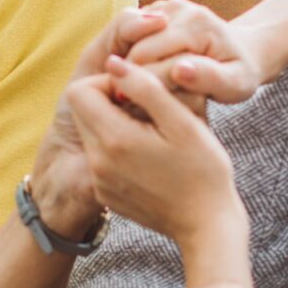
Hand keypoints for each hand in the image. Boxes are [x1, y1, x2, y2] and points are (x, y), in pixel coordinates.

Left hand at [66, 54, 245, 248]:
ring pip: (90, 133)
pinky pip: (99, 158)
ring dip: (113, 124)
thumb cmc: (203, 170)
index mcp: (114, 139)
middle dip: (109, 101)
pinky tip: (149, 157)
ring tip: (151, 134)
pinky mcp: (105, 194)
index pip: (81, 90)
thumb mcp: (181, 120)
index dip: (108, 82)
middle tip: (147, 110)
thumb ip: (145, 86)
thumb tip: (114, 62)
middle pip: (82, 111)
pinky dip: (117, 149)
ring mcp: (99, 180)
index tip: (139, 92)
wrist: (206, 225)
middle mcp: (97, 161)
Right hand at [123, 0, 270, 104]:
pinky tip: (145, 77)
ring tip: (140, 92)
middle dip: (133, 77)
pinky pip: (132, 37)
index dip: (140, 84)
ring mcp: (165, 6)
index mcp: (196, 24)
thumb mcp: (236, 84)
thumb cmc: (239, 73)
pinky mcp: (157, 9)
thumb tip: (180, 70)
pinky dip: (133, 57)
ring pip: (129, 42)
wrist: (242, 51)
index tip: (140, 107)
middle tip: (134, 104)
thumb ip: (210, 78)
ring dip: (130, 68)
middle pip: (136, 48)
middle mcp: (178, 8)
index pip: (149, 56)